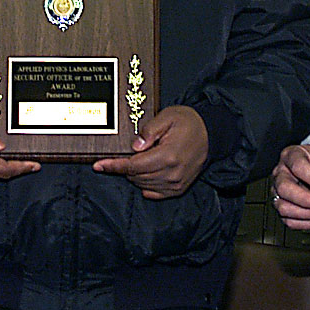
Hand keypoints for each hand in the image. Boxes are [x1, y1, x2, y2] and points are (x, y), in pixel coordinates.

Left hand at [92, 104, 207, 199]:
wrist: (212, 134)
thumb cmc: (188, 122)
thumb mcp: (167, 117)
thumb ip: (149, 131)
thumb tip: (134, 147)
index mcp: (167, 156)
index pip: (133, 165)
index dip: (113, 166)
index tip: (98, 165)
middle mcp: (172, 174)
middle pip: (135, 176)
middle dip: (125, 166)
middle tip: (128, 152)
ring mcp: (176, 184)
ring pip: (143, 185)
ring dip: (135, 174)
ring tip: (142, 158)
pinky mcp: (179, 189)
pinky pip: (154, 193)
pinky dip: (145, 185)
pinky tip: (145, 173)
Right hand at [272, 144, 309, 230]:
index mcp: (291, 156)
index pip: (298, 166)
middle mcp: (281, 173)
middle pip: (285, 188)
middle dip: (308, 200)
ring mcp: (278, 191)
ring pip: (284, 207)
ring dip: (308, 213)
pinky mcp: (282, 207)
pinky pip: (289, 220)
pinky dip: (307, 222)